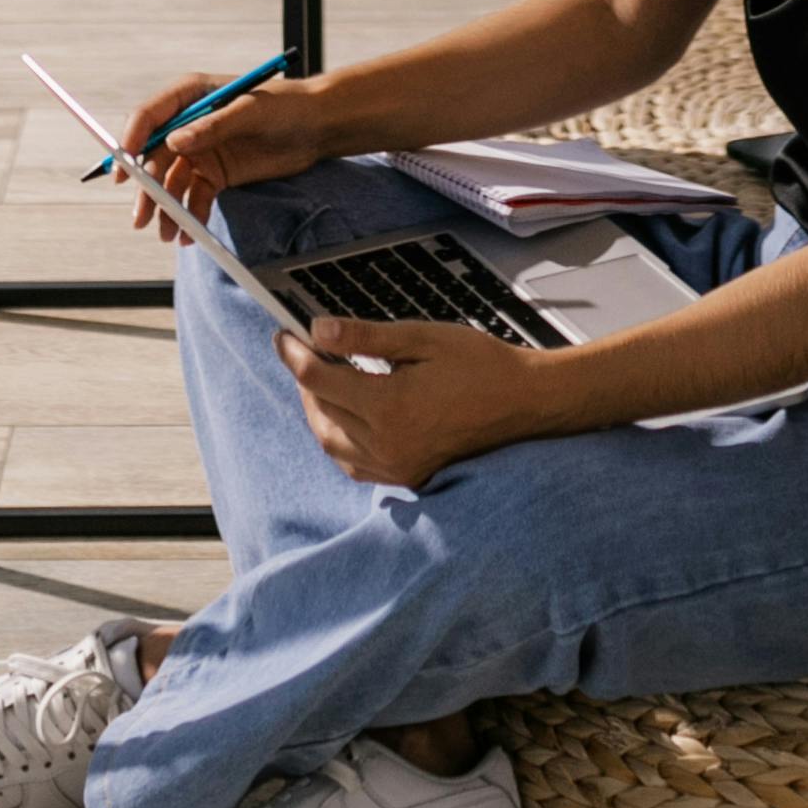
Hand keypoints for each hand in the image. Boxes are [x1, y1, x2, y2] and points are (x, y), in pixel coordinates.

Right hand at [113, 67, 329, 242]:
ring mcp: (200, 151)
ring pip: (171, 182)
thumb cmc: (286, 106)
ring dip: (166, 208)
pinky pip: (194, 197)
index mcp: (192, 96)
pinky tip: (189, 234)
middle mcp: (190, 124)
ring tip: (167, 233)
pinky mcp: (215, 174)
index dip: (132, 140)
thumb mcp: (250, 111)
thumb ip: (213, 126)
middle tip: (142, 216)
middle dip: (146, 187)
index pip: (150, 116)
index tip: (124, 168)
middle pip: (155, 155)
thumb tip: (175, 142)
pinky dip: (189, 215)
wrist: (316, 128)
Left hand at [278, 311, 554, 485]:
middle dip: (304, 381)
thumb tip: (316, 330)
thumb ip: (365, 337)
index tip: (283, 335)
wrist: (524, 404)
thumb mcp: (422, 338)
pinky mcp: (407, 477)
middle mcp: (388, 444)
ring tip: (320, 380)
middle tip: (302, 351)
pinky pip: (354, 465)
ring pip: (332, 444)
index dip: (294, 355)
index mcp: (390, 406)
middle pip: (320, 414)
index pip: (319, 380)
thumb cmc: (479, 364)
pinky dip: (338, 440)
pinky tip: (343, 415)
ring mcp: (397, 466)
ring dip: (317, 412)